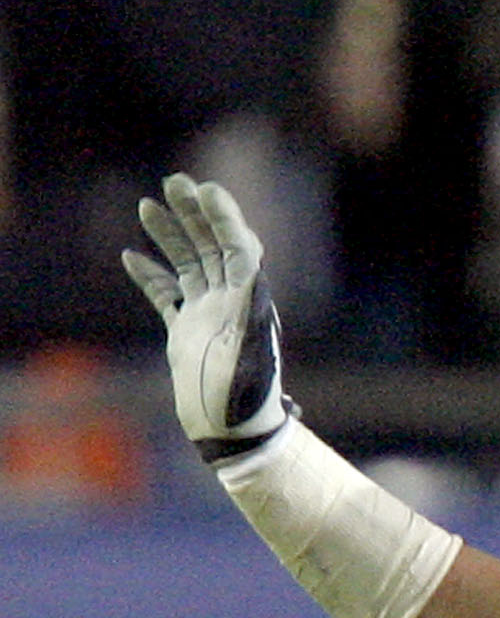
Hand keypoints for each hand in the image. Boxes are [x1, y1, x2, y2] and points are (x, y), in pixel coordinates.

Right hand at [121, 174, 289, 459]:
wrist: (233, 435)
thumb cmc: (245, 399)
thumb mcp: (250, 352)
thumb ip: (248, 307)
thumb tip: (250, 264)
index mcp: (248, 301)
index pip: (238, 247)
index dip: (224, 217)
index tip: (207, 190)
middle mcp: (230, 303)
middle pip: (212, 247)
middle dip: (195, 214)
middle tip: (176, 182)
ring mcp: (207, 316)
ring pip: (188, 265)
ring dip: (171, 235)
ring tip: (147, 205)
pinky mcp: (187, 334)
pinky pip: (167, 296)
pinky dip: (151, 276)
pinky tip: (131, 256)